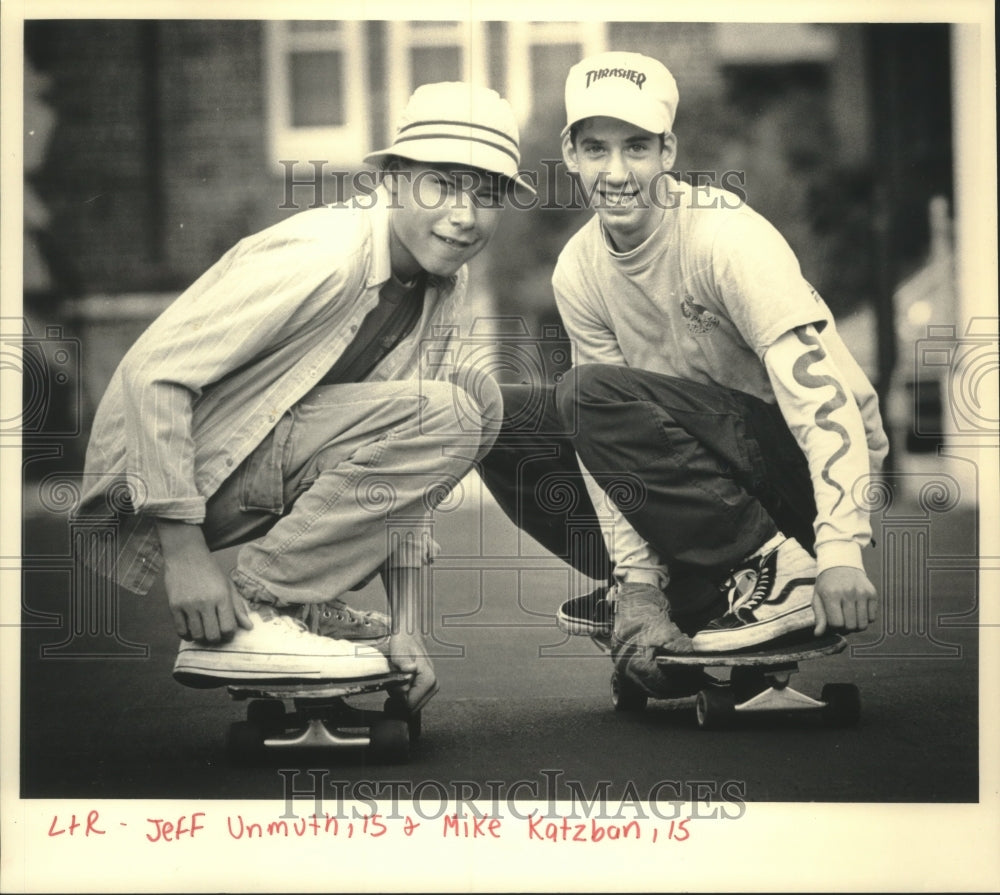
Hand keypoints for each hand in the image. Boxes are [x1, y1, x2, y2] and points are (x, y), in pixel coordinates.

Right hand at [157, 519, 252, 642]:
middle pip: (213, 635)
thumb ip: (238, 607)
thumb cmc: (210, 570)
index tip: (228, 632)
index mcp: (222, 596)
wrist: (186, 554)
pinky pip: (180, 631)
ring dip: (202, 637)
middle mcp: (206, 602)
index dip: (229, 635)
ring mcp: (188, 605)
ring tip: (204, 630)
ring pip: (197, 635)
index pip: (228, 628)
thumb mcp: (228, 585)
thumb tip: (249, 627)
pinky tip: (192, 629)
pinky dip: (187, 634)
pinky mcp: (174, 606)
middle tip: (216, 633)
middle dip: (216, 638)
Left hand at [386, 632, 437, 710]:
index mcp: (429, 679)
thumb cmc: (404, 641)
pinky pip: (413, 699)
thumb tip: (410, 671)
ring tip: (398, 679)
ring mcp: (432, 686)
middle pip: (412, 708)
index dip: (397, 698)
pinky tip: (401, 682)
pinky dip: (405, 694)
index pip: (410, 705)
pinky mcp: (428, 687)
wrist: (409, 634)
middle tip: (394, 682)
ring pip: (412, 704)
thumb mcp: (399, 651)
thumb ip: (403, 664)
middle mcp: (433, 685)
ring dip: (401, 696)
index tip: (393, 684)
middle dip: (400, 699)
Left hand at [813, 566, 877, 636]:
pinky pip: (872, 618)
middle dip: (845, 627)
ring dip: (856, 625)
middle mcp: (848, 593)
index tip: (833, 621)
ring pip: (863, 624)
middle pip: (851, 626)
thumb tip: (818, 634)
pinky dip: (866, 619)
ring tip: (850, 616)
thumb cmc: (827, 585)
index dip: (834, 627)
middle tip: (842, 619)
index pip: (837, 624)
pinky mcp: (872, 593)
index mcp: (831, 594)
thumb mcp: (818, 598)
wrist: (841, 565)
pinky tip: (858, 610)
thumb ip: (819, 617)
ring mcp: (862, 593)